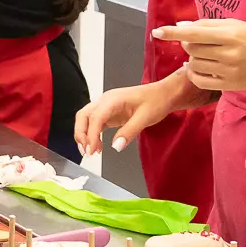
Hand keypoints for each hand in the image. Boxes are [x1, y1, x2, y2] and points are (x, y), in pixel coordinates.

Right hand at [73, 76, 191, 155]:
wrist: (164, 94)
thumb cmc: (156, 101)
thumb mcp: (145, 118)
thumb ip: (129, 132)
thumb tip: (115, 147)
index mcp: (112, 99)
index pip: (95, 118)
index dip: (91, 135)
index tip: (91, 151)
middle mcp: (105, 101)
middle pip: (83, 116)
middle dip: (81, 134)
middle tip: (87, 152)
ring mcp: (106, 106)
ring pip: (86, 119)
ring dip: (85, 135)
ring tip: (91, 152)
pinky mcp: (109, 113)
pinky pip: (95, 123)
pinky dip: (93, 135)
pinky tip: (98, 146)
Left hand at [154, 19, 245, 92]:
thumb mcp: (234, 25)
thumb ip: (206, 25)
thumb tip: (180, 27)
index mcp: (230, 35)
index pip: (194, 34)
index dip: (173, 33)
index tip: (157, 32)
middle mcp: (229, 54)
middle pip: (192, 50)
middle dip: (187, 45)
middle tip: (194, 42)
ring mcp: (229, 72)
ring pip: (195, 65)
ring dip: (191, 59)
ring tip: (201, 55)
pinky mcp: (229, 85)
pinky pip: (200, 80)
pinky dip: (193, 73)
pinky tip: (198, 67)